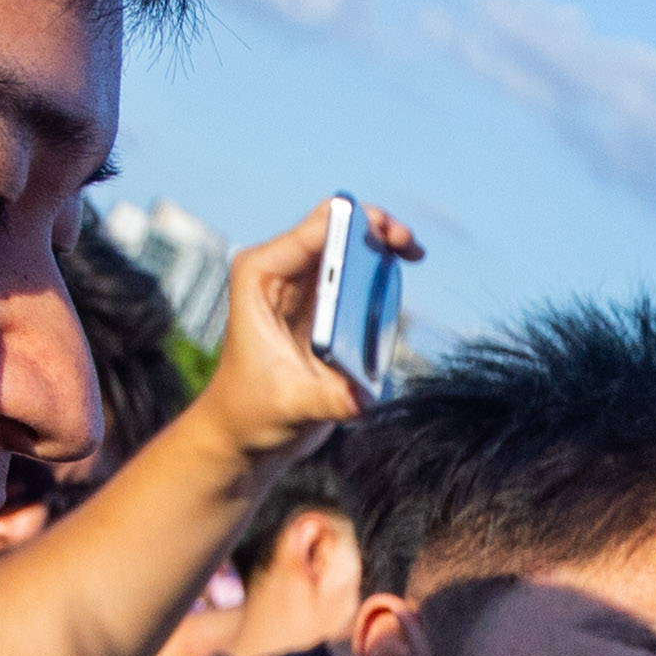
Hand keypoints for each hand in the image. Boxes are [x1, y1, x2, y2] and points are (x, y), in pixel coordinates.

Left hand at [198, 198, 417, 456]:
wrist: (244, 429)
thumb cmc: (251, 411)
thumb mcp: (290, 406)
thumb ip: (330, 400)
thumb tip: (368, 397)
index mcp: (259, 278)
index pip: (311, 234)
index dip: (351, 226)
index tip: (384, 234)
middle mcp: (279, 272)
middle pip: (333, 229)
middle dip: (373, 229)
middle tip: (408, 244)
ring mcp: (301, 286)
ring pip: (346, 245)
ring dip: (380, 246)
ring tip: (411, 253)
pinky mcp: (320, 305)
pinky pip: (354, 273)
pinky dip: (380, 270)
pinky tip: (399, 275)